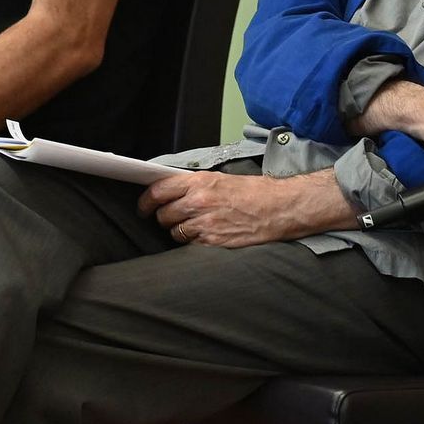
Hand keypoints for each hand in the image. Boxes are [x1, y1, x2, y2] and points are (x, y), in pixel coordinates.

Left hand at [138, 170, 354, 248]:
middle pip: (163, 214)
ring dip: (179, 231)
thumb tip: (173, 191)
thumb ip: (196, 185)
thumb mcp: (222, 179)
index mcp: (200, 182)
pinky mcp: (213, 241)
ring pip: (175, 232)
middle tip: (172, 218)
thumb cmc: (255, 192)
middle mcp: (199, 201)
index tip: (144, 207)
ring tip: (195, 227)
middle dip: (164, 218)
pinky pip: (191, 245)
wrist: (279, 208)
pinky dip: (194, 242)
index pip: (159, 191)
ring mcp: (205, 223)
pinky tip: (207, 236)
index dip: (146, 201)